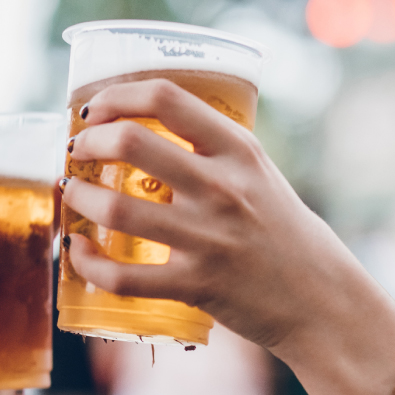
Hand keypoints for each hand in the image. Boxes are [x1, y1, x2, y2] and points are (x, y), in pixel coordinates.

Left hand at [63, 78, 394, 394]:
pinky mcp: (196, 285)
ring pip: (117, 209)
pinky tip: (80, 253)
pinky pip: (123, 276)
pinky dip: (88, 263)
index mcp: (239, 150)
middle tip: (77, 153)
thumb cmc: (283, 233)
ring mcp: (208, 238)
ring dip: (79, 199)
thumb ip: (212, 153)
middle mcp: (222, 187)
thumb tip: (145, 134)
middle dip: (88, 143)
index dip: (117, 94)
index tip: (93, 108)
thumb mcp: (258, 175)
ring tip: (74, 195)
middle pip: (131, 143)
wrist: (321, 300)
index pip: (166, 98)